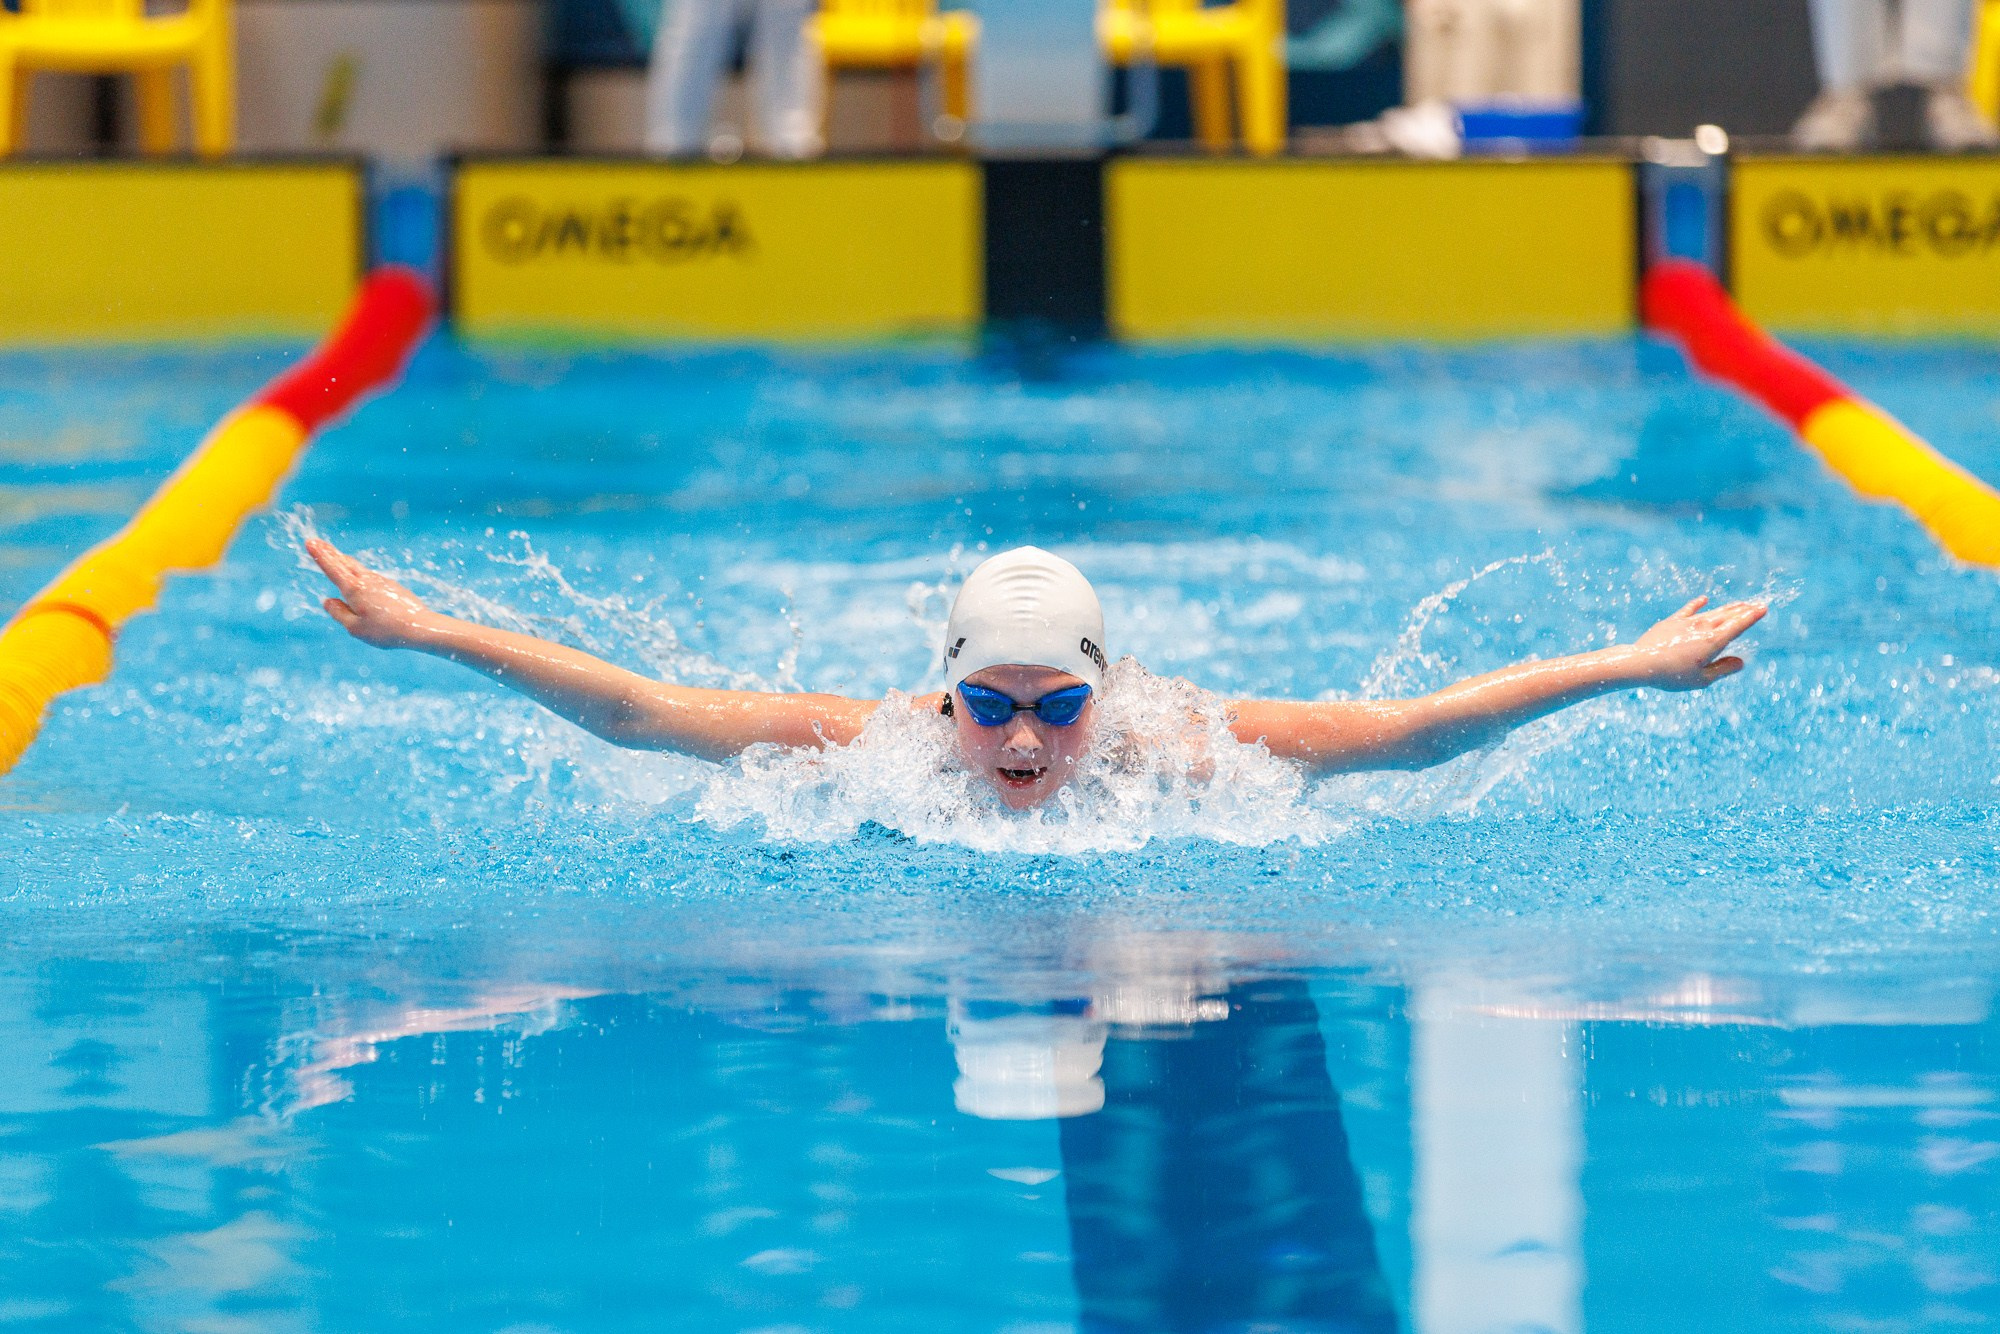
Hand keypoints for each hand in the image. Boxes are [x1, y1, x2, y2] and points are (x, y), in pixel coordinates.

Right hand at [308, 537, 433, 649]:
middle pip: (345, 562)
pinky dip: (359, 574)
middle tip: (318, 542)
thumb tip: (327, 601)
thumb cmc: (386, 631)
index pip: (332, 568)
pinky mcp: (392, 586)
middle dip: (330, 552)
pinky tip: (360, 577)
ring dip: (345, 561)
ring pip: (358, 568)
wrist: (419, 626)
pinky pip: (370, 578)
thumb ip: (339, 613)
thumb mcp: (355, 628)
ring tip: (336, 555)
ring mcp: (382, 581)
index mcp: (354, 589)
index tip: (310, 541)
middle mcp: (367, 580)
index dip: (320, 555)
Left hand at [1625, 596, 1766, 690]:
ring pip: (1713, 611)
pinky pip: (1688, 609)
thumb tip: (1741, 662)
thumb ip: (1723, 669)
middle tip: (1756, 604)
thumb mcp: (1702, 679)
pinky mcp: (1672, 621)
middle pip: (1728, 615)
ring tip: (1740, 603)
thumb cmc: (1672, 675)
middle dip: (1744, 610)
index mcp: (1713, 641)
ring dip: (1727, 607)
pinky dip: (1698, 604)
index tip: (1763, 608)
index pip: (1738, 625)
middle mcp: (1703, 627)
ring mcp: (1687, 622)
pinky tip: (1704, 599)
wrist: (1641, 663)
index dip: (1752, 616)